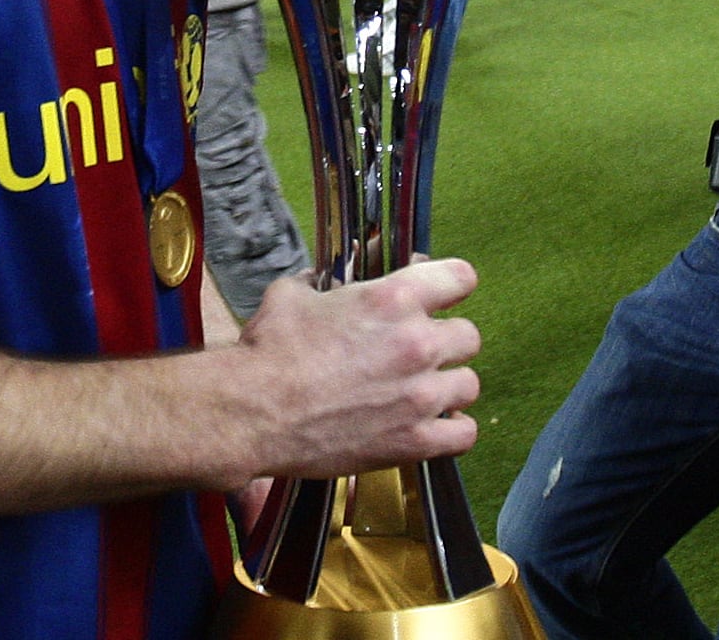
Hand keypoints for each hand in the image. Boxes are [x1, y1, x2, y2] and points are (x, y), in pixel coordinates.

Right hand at [230, 258, 480, 482]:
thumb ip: (324, 282)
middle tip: (418, 354)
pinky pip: (463, 434)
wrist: (249, 412)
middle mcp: (417, 343)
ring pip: (469, 384)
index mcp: (394, 299)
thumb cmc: (267, 352)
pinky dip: (452, 432)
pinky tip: (431, 427)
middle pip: (468, 335)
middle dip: (445, 342)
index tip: (441, 297)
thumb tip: (326, 277)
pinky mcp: (413, 440)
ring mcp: (420, 395)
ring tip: (422, 393)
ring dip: (448, 387)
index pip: (461, 278)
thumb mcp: (294, 295)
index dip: (451, 286)